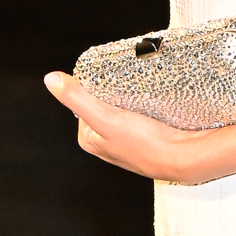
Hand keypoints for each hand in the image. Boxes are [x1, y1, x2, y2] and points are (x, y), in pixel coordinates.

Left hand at [42, 76, 235, 184]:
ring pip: (122, 107)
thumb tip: (50, 79)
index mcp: (89, 139)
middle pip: (103, 102)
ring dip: (131, 96)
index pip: (83, 99)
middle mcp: (106, 143)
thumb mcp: (105, 117)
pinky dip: (144, 105)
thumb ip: (77, 98)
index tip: (109, 77)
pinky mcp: (148, 138)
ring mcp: (127, 141)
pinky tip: (152, 102)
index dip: (95, 85)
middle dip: (114, 90)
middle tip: (127, 82)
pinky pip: (140, 113)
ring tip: (141, 90)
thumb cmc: (146, 143)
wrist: (185, 158)